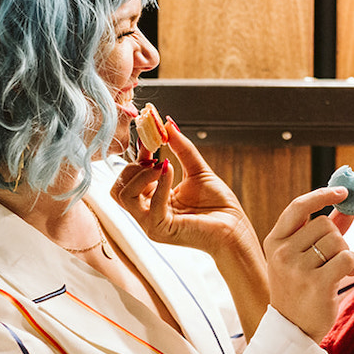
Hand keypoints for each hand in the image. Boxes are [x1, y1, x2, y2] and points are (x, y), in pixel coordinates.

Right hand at [110, 116, 258, 258]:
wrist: (235, 229)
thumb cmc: (219, 206)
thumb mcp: (197, 170)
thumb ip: (181, 148)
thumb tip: (168, 123)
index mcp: (152, 201)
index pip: (128, 179)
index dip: (136, 157)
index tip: (148, 138)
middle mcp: (147, 214)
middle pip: (117, 189)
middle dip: (132, 167)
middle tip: (154, 159)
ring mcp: (151, 224)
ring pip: (125, 196)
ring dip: (141, 175)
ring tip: (162, 165)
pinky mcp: (161, 230)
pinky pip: (149, 204)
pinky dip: (159, 183)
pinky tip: (170, 171)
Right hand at [265, 187, 353, 340]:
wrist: (293, 330)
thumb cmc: (300, 290)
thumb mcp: (302, 257)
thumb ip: (323, 230)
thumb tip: (347, 206)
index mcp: (274, 241)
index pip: (298, 207)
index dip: (322, 195)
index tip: (343, 192)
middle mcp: (282, 252)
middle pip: (325, 224)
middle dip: (336, 239)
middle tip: (329, 260)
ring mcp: (297, 268)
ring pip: (338, 241)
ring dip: (344, 254)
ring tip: (333, 272)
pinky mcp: (316, 284)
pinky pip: (348, 258)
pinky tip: (345, 276)